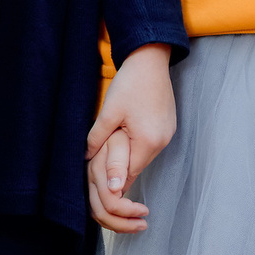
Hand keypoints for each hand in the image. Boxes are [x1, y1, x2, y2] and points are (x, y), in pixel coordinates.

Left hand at [86, 44, 176, 232]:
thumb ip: (98, 138)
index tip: (101, 194)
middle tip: (102, 183)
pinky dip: (135, 149)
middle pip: (136, 169)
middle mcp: (161, 142)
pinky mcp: (167, 128)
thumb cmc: (129, 83)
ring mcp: (167, 135)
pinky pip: (148, 147)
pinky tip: (124, 143)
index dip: (113, 185)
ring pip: (141, 158)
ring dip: (126, 160)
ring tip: (109, 162)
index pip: (128, 175)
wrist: (151, 60)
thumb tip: (86, 160)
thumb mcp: (109, 112)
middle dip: (119, 175)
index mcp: (147, 141)